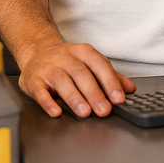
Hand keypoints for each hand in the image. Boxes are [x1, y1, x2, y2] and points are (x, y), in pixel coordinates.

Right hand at [18, 39, 136, 117]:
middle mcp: (66, 58)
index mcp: (83, 52)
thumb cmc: (67, 60)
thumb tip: (130, 89)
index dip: (110, 81)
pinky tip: (56, 112)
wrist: (37, 50)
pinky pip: (40, 90)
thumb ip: (110, 76)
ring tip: (85, 112)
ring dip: (75, 98)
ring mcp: (49, 68)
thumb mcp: (89, 62)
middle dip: (94, 93)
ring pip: (63, 81)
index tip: (118, 98)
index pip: (99, 64)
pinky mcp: (34, 79)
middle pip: (82, 74)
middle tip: (104, 110)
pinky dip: (48, 102)